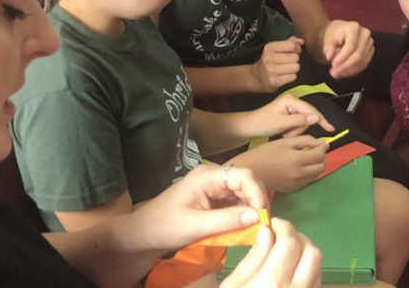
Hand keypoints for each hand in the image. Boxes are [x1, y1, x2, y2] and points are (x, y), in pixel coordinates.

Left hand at [133, 164, 267, 250]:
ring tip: (257, 227)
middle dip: (258, 201)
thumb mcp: (194, 226)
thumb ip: (226, 220)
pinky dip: (244, 214)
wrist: (144, 233)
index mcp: (207, 176)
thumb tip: (257, 216)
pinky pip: (237, 202)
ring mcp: (215, 187)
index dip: (257, 192)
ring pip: (244, 193)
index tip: (262, 214)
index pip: (242, 175)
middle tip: (263, 224)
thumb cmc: (164, 226)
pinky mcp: (215, 199)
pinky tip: (246, 227)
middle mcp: (214, 177)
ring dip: (252, 208)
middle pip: (247, 182)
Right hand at [221, 218, 321, 287]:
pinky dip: (309, 269)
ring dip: (305, 253)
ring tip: (285, 253)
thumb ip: (253, 257)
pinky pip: (317, 280)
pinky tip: (292, 270)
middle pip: (312, 252)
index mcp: (273, 281)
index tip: (273, 225)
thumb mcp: (232, 285)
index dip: (284, 227)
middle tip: (281, 236)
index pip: (290, 243)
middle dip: (298, 238)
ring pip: (318, 266)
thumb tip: (267, 231)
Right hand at [233, 136, 326, 191]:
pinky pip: (307, 181)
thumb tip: (320, 143)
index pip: (320, 155)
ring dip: (316, 166)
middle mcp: (299, 174)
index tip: (322, 144)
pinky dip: (308, 174)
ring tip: (307, 159)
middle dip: (321, 158)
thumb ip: (305, 140)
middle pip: (321, 167)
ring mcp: (296, 183)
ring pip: (315, 175)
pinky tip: (300, 168)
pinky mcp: (292, 189)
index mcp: (297, 159)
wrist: (250, 170)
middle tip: (315, 151)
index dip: (323, 148)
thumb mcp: (285, 141)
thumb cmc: (265, 152)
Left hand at [250, 94, 334, 137]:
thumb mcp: (282, 123)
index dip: (321, 120)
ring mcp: (291, 107)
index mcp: (291, 100)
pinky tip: (284, 132)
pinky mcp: (290, 114)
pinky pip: (298, 124)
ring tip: (284, 133)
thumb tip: (316, 118)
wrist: (250, 126)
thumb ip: (299, 120)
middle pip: (308, 117)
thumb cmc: (263, 123)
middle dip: (300, 128)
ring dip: (296, 131)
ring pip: (304, 122)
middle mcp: (293, 101)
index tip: (330, 129)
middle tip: (288, 134)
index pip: (311, 110)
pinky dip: (293, 130)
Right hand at [251, 37, 303, 92]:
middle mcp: (269, 58)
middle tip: (288, 62)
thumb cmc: (271, 61)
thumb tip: (301, 41)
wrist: (258, 77)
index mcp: (269, 47)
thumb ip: (290, 43)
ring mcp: (270, 70)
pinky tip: (285, 76)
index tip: (293, 52)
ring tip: (286, 69)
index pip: (292, 45)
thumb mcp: (277, 48)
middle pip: (295, 57)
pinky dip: (291, 77)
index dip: (297, 49)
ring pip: (296, 67)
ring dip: (294, 69)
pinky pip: (293, 77)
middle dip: (295, 60)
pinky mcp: (274, 81)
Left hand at [322, 20, 373, 78]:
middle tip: (334, 73)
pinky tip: (343, 73)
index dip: (343, 57)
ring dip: (349, 70)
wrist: (338, 33)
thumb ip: (328, 48)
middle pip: (358, 54)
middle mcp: (365, 34)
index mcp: (353, 27)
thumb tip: (329, 56)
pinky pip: (364, 64)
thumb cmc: (333, 35)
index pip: (351, 45)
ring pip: (362, 61)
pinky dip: (353, 71)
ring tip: (336, 74)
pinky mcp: (370, 51)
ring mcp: (369, 43)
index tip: (333, 65)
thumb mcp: (327, 39)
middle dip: (346, 66)